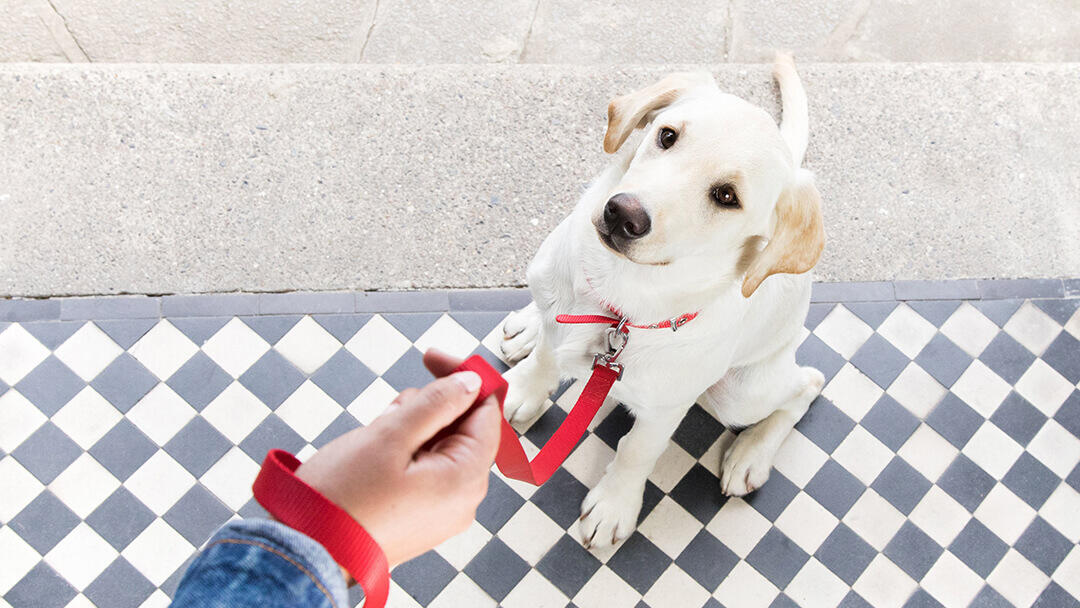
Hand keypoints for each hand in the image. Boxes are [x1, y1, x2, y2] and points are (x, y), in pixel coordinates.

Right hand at [293, 349, 501, 568]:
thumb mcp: (389, 437)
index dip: (461, 379)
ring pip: (439, 448)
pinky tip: (375, 455)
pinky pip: (424, 472)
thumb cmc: (341, 501)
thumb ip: (436, 404)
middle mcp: (462, 500)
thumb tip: (469, 383)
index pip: (484, 412)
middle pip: (462, 430)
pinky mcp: (418, 518)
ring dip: (411, 430)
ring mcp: (441, 512)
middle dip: (428, 408)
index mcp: (465, 479)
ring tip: (376, 438)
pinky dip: (403, 453)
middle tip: (390, 412)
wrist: (304, 554)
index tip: (430, 358)